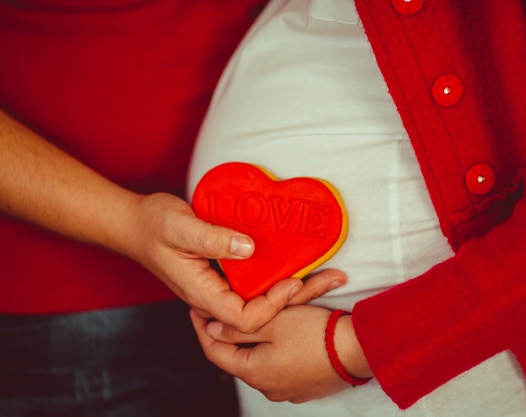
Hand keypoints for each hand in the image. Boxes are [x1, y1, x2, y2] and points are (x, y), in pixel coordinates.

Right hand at [126, 192, 347, 330]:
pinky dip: (277, 275)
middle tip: (333, 277)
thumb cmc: (151, 225)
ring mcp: (220, 287)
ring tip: (326, 271)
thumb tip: (249, 248)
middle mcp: (214, 296)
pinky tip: (296, 260)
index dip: (273, 305)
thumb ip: (212, 239)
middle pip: (262, 312)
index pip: (245, 318)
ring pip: (262, 298)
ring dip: (293, 288)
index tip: (294, 280)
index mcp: (202, 293)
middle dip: (298, 297)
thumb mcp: (179, 226)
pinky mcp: (225, 275)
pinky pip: (255, 283)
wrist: (135, 224)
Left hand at [190, 305, 371, 402]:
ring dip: (255, 340)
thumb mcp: (272, 323)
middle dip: (230, 333)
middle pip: (237, 356)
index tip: (195, 310)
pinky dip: (275, 348)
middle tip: (222, 311)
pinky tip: (280, 333)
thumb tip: (212, 330)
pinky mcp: (305, 385)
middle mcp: (267, 387)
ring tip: (253, 317)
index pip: (214, 351)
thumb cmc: (315, 334)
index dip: (201, 329)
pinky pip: (280, 365)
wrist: (357, 349)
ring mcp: (287, 389)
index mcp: (253, 372)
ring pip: (260, 360)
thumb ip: (237, 328)